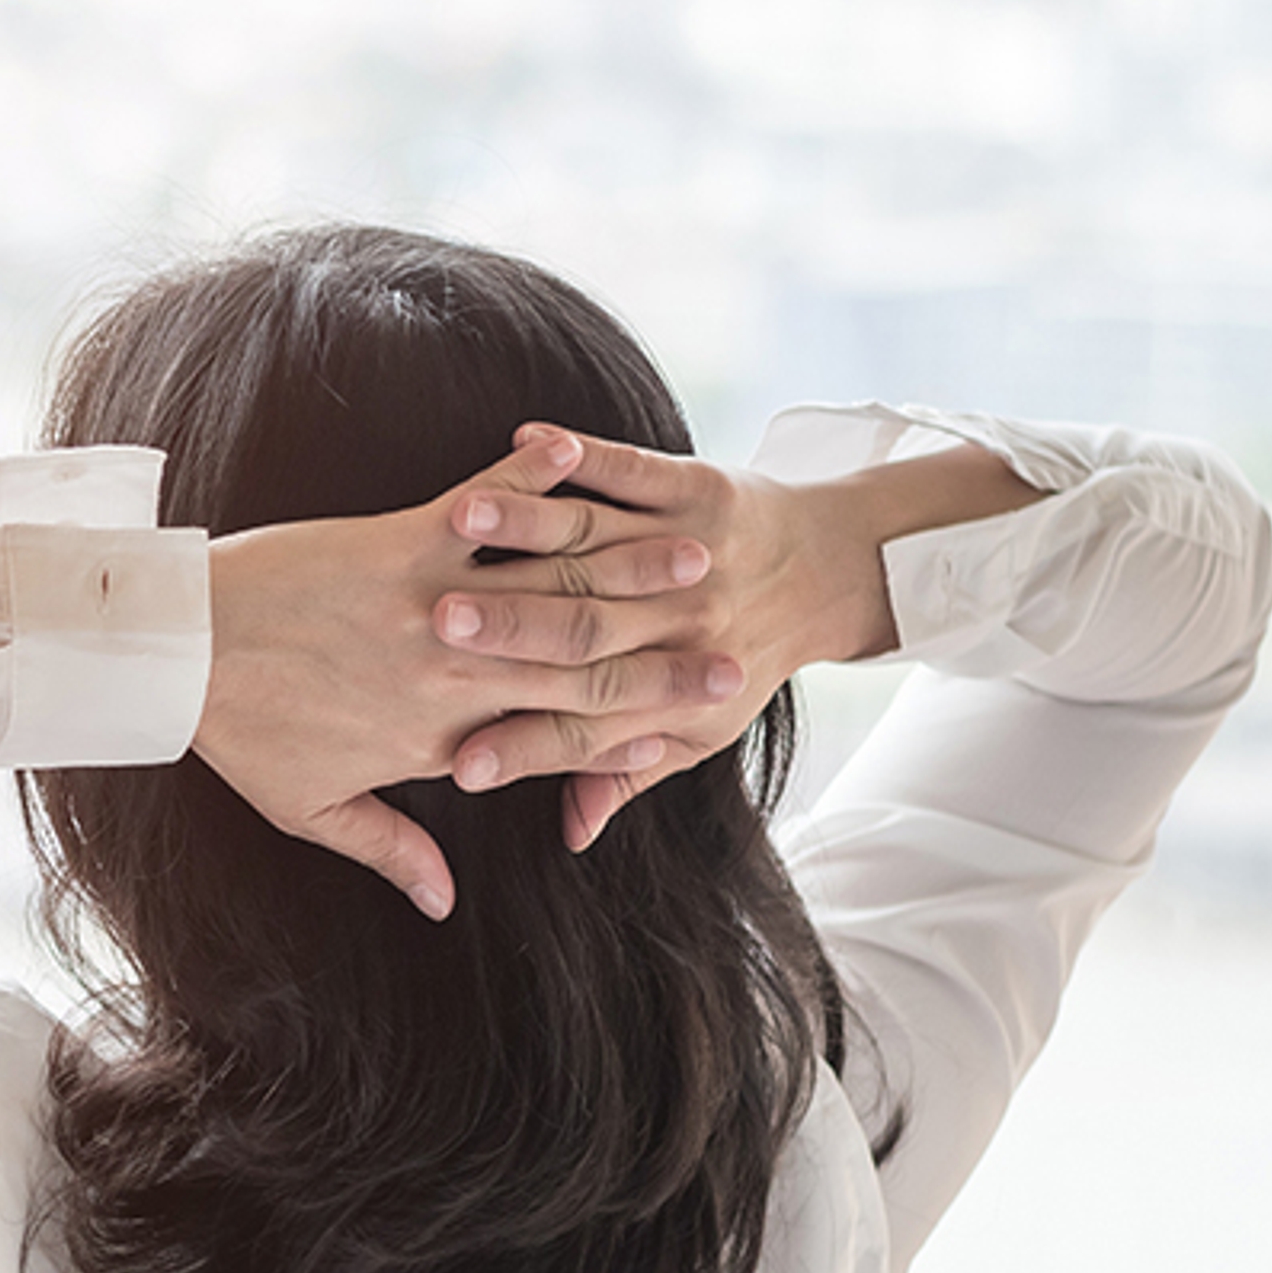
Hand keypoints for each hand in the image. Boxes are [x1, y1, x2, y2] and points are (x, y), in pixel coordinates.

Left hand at [201, 426, 748, 919]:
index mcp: (438, 741)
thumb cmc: (237, 729)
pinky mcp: (402, 540)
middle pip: (579, 670)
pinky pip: (486, 510)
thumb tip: (442, 903)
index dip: (633, 736)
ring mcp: (432, 605)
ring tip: (699, 552)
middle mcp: (449, 677)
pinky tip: (579, 458)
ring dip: (630, 566)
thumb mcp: (308, 808)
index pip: (555, 742)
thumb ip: (389, 851)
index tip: (697, 729)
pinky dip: (533, 481)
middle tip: (738, 648)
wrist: (172, 652)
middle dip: (663, 660)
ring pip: (551, 589)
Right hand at [431, 430, 901, 848]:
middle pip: (583, 632)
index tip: (458, 765)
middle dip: (509, 628)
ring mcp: (688, 550)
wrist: (834, 572)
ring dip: (527, 527)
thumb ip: (623, 774)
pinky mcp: (697, 489)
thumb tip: (572, 832)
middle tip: (436, 628)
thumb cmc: (743, 658)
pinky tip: (528, 440)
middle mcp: (680, 623)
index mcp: (670, 690)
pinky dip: (583, 455)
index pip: (584, 726)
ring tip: (462, 523)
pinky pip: (633, 470)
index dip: (523, 746)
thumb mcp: (695, 733)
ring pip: (595, 543)